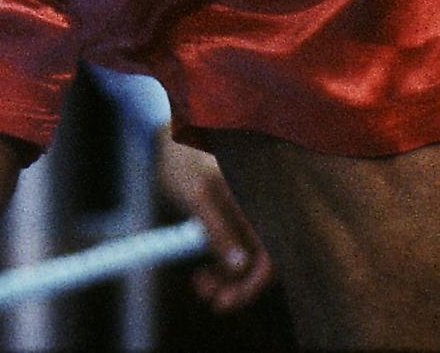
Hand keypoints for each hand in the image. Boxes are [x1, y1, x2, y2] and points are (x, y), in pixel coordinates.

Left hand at [156, 132, 274, 311]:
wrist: (167, 139)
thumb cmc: (184, 161)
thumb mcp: (198, 196)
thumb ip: (220, 229)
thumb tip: (241, 266)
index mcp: (260, 205)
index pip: (272, 256)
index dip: (254, 283)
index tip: (230, 299)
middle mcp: (259, 214)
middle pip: (261, 263)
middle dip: (238, 286)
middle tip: (212, 301)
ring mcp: (246, 219)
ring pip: (245, 262)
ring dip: (226, 280)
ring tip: (200, 288)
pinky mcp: (233, 222)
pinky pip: (233, 253)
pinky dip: (219, 268)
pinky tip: (201, 278)